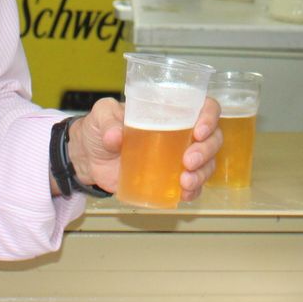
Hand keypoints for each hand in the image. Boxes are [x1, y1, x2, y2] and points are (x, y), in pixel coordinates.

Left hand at [71, 95, 222, 199]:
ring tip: (185, 181)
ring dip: (202, 173)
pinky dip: (193, 191)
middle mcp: (182, 132)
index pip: (204, 107)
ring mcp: (179, 157)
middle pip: (212, 138)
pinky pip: (193, 185)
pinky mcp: (171, 179)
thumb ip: (108, 120)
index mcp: (172, 110)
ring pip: (207, 163)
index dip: (210, 117)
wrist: (90, 157)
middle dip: (206, 150)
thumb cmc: (100, 128)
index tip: (199, 131)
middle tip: (188, 161)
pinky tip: (184, 194)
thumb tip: (115, 136)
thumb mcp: (101, 114)